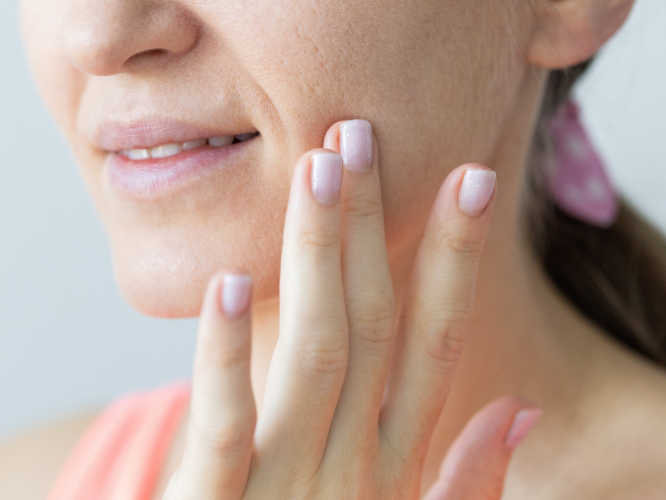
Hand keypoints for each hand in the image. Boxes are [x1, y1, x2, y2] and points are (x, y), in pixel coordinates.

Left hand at [164, 120, 539, 499]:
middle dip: (374, 228)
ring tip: (317, 170)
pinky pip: (225, 423)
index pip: (436, 349)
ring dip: (317, 258)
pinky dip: (226, 354)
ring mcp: (286, 488)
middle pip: (372, 329)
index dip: (457, 264)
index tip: (475, 182)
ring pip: (313, 354)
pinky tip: (232, 283)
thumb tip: (519, 411)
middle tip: (363, 133)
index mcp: (391, 468)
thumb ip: (462, 481)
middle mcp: (350, 470)